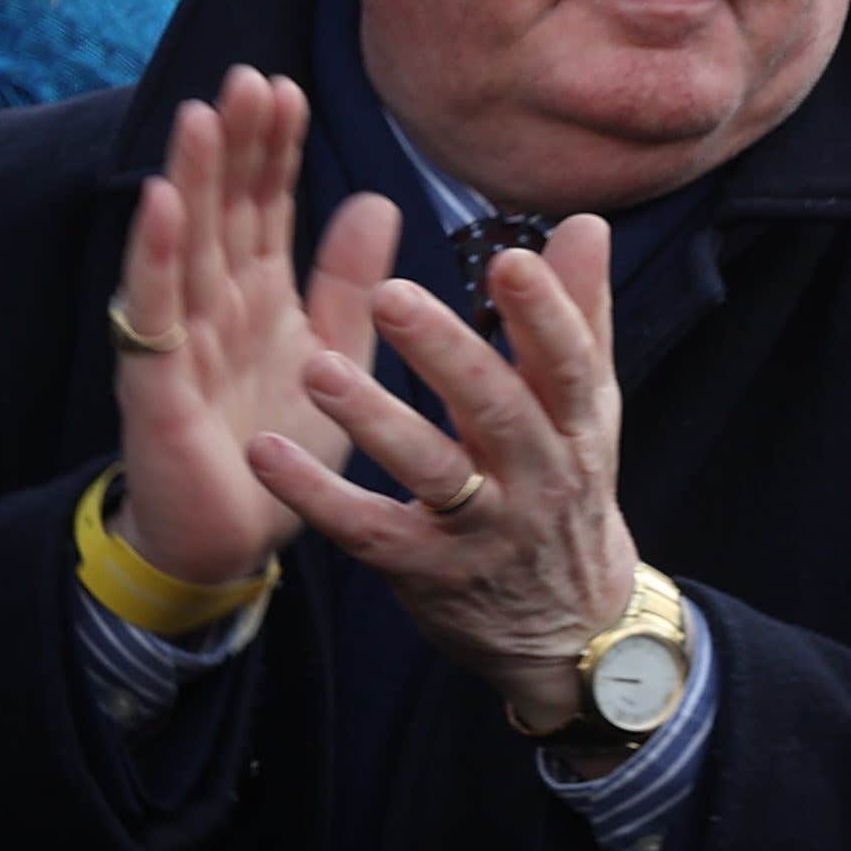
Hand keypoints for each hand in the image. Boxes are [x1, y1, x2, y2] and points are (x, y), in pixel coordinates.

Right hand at [106, 72, 397, 591]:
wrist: (233, 543)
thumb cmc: (277, 453)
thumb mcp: (333, 356)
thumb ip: (346, 284)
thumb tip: (372, 201)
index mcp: (256, 297)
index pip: (263, 207)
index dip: (272, 150)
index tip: (288, 87)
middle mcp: (210, 305)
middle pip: (220, 210)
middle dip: (232, 145)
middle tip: (248, 76)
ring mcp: (175, 338)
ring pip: (183, 245)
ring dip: (188, 179)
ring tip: (202, 116)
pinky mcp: (154, 382)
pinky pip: (152, 310)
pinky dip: (154, 255)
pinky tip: (159, 202)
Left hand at [253, 212, 640, 738]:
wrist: (570, 628)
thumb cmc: (562, 486)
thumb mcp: (582, 411)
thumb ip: (577, 317)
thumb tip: (585, 222)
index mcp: (575, 424)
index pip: (567, 362)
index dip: (545, 313)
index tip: (509, 257)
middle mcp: (536, 474)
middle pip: (494, 408)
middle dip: (445, 352)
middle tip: (388, 293)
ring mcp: (480, 527)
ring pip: (429, 469)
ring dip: (373, 418)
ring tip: (316, 368)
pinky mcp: (422, 569)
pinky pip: (364, 527)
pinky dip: (315, 492)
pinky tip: (265, 451)